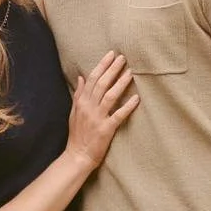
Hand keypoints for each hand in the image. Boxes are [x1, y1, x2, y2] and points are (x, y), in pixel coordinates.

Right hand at [66, 51, 139, 168]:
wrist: (77, 155)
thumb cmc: (77, 134)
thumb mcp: (73, 112)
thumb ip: (78, 94)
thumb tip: (81, 77)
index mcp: (82, 102)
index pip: (92, 78)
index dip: (102, 65)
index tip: (111, 54)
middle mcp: (89, 107)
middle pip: (102, 84)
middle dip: (113, 69)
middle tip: (123, 58)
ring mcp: (97, 118)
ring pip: (110, 96)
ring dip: (121, 83)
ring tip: (130, 72)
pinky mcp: (106, 129)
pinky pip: (118, 115)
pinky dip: (128, 106)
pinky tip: (136, 98)